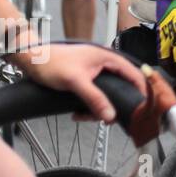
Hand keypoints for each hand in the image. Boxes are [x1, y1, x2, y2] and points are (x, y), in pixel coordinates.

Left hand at [11, 43, 146, 123]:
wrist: (32, 61)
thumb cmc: (52, 63)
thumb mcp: (76, 82)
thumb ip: (95, 99)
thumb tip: (110, 115)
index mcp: (108, 57)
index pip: (134, 73)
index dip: (140, 89)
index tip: (142, 106)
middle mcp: (105, 64)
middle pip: (121, 86)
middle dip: (114, 104)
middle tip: (106, 119)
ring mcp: (96, 72)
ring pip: (107, 93)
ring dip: (97, 108)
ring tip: (83, 116)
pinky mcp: (87, 79)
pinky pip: (95, 95)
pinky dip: (89, 106)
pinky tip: (78, 112)